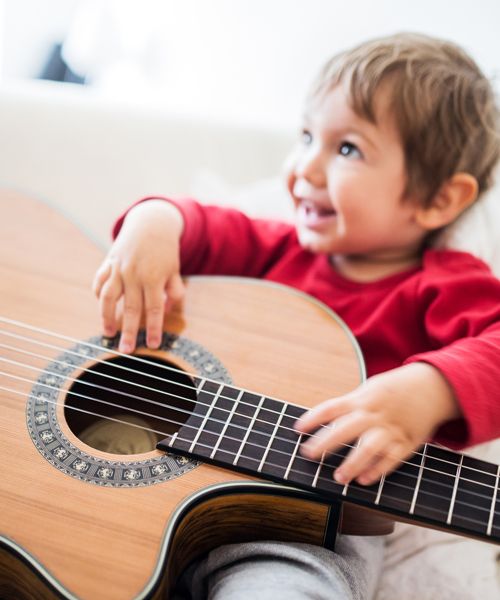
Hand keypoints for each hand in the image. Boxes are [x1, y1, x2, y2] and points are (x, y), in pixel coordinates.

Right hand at [92, 200, 184, 352]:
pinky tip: (101, 308)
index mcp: (154, 277)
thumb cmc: (165, 250)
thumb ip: (174, 290)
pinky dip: (98, 295)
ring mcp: (118, 268)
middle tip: (126, 350)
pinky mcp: (108, 262)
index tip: (152, 345)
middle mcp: (134, 274)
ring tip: (108, 333)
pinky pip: (99, 282)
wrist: (150, 224)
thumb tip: (170, 310)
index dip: (153, 328)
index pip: (154, 309)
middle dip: (128, 331)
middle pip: (130, 309)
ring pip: (108, 297)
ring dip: (106, 317)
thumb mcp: (175, 269)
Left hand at [294, 362, 460, 484]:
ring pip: (370, 446)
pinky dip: (378, 470)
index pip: (332, 408)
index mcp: (362, 398)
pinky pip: (392, 458)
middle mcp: (374, 413)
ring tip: (339, 477)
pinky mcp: (407, 441)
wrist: (432, 386)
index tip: (297, 429)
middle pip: (347, 428)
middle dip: (326, 442)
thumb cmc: (392, 391)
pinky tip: (364, 480)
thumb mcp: (369, 390)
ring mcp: (391, 428)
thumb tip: (320, 423)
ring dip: (353, 462)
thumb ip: (348, 407)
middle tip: (308, 455)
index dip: (313, 418)